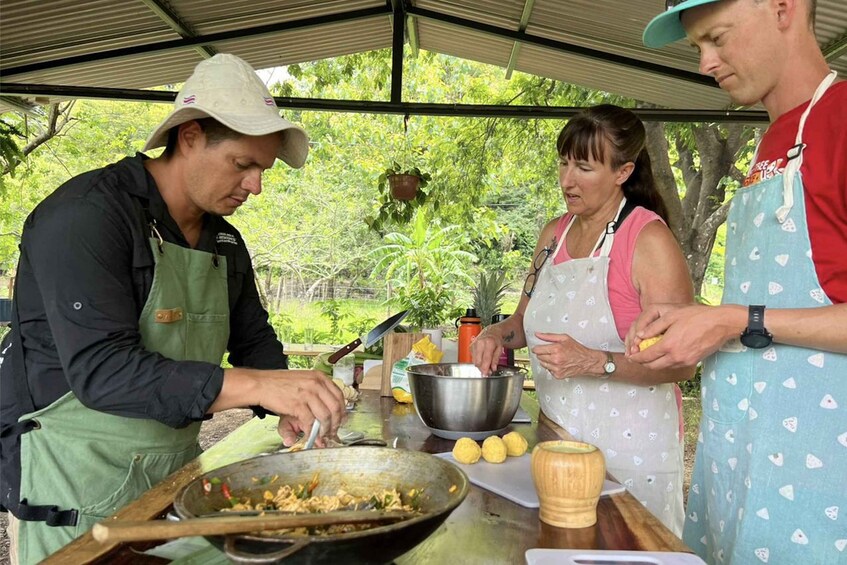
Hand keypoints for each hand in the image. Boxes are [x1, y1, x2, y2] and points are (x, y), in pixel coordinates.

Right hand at [256, 370, 346, 446]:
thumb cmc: (280, 384)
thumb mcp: (303, 380)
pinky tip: (310, 435)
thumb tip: (328, 406)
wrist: (261, 384)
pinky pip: (311, 422)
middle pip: (335, 407)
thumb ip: (317, 391)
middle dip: (336, 423)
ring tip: (322, 435)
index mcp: (319, 377)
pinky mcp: (298, 405)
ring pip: (325, 416)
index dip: (342, 411)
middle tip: (332, 431)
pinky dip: (312, 431)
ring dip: (325, 429)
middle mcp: (316, 384)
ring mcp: (308, 394)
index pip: (339, 396)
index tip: (340, 420)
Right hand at [471, 329, 502, 375]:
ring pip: (474, 361)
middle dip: (482, 368)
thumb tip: (493, 368)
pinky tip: (482, 360)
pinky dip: (477, 361)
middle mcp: (479, 343)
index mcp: (488, 343)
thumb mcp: (500, 349)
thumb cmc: (495, 340)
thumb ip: (496, 359)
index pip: (486, 358)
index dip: (485, 368)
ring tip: (486, 366)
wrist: (489, 332)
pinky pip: (473, 358)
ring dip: (480, 366)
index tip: (486, 374)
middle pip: (478, 361)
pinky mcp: (470, 347)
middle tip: (488, 371)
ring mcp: (474, 345)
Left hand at [532, 333, 601, 378]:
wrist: (587, 361)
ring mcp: (556, 369)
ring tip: (555, 357)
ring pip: (542, 364)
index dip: (536, 348)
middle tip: (551, 351)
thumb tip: (537, 334)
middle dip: (542, 353)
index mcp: (556, 349)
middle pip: (539, 357)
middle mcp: (555, 360)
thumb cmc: (577, 350)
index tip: (538, 348)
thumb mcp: (564, 338)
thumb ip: (549, 336)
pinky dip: (551, 367)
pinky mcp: (558, 375)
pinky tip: (558, 363)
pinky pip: (548, 370)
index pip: (537, 350)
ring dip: (546, 360)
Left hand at [625, 303, 745, 368]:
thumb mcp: (672, 316)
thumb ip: (654, 327)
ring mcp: (685, 361)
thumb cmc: (697, 316)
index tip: (630, 356)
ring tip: (648, 356)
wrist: (721, 323)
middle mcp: (676, 357)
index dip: (635, 357)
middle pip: (653, 366)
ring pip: (663, 367)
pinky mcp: (693, 362)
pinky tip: (664, 354)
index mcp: (668, 345)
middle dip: (642, 363)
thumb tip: (640, 335)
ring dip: (653, 364)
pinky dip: (665, 363)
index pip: (646, 356)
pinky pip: (674, 365)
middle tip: (636, 358)